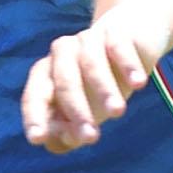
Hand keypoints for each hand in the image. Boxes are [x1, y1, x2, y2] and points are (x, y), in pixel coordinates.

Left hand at [21, 13, 163, 152]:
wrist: (128, 43)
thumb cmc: (95, 87)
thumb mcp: (82, 113)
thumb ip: (69, 133)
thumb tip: (68, 140)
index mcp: (45, 75)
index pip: (34, 97)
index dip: (34, 117)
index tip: (38, 139)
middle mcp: (61, 54)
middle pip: (64, 82)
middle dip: (77, 111)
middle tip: (92, 137)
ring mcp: (87, 40)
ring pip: (91, 64)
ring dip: (104, 90)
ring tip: (117, 113)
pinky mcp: (115, 32)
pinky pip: (119, 47)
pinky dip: (128, 66)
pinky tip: (138, 84)